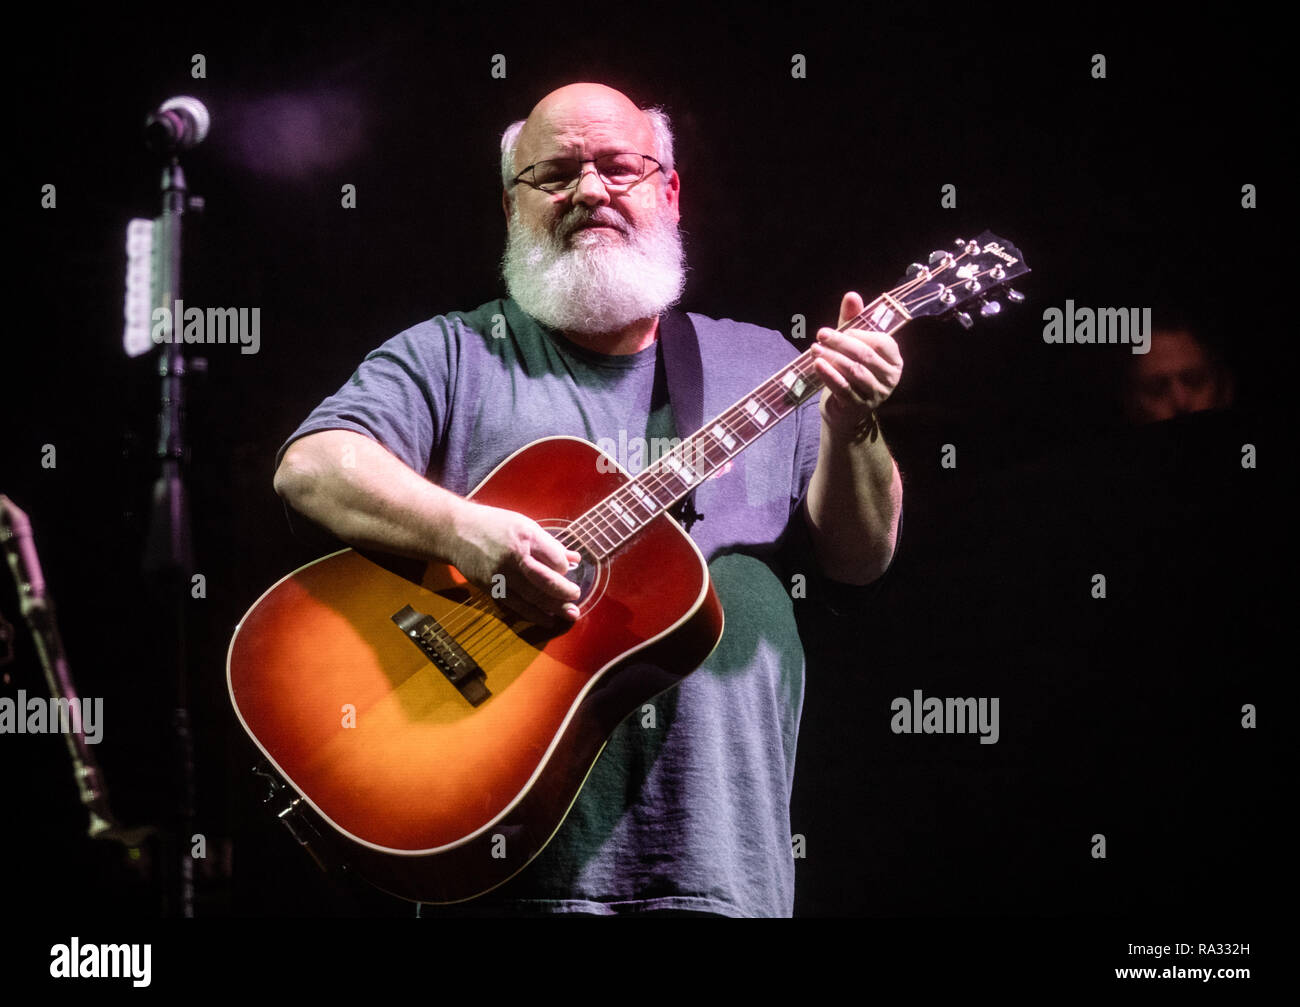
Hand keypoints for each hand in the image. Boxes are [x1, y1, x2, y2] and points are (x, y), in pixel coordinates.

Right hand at [449, 502, 581, 625]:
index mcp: (526, 536)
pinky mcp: (491, 587)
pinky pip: (516, 605)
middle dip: (565, 592)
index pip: (555, 557)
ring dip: (554, 608)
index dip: (565, 567)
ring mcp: (501, 574)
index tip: (567, 570)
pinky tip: (547, 618)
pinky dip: (533, 614)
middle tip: (576, 597)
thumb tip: (574, 559)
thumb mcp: (524, 525)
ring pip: (532, 596)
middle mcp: (514, 556)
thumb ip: (549, 544)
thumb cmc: (493, 525)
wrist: (455, 531)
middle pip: (545, 580)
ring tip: (570, 614)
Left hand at [811, 292, 903, 438]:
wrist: (843, 411)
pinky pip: (844, 388)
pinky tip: (817, 365)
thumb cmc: (850, 372)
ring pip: (854, 372)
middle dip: (841, 343)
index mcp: (894, 360)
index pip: (882, 342)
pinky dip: (829, 375)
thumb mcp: (851, 346)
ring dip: (832, 358)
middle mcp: (890, 378)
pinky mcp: (859, 407)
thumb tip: (852, 296)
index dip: (859, 333)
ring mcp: (876, 394)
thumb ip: (852, 322)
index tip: (835, 329)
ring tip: (814, 348)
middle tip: (820, 334)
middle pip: (865, 356)